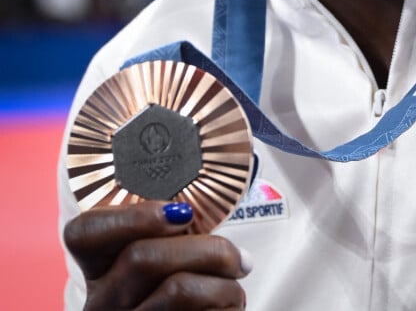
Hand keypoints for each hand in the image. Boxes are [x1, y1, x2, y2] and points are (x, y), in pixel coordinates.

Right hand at [64, 200, 251, 308]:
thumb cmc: (185, 298)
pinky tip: (230, 305)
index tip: (182, 212)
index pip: (83, 234)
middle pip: (140, 257)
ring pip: (177, 288)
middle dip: (204, 248)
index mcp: (98, 274)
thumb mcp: (167, 264)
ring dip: (223, 281)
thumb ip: (168, 237)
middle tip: (237, 256)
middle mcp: (102, 305)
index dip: (130, 216)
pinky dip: (227, 302)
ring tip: (237, 282)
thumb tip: (194, 210)